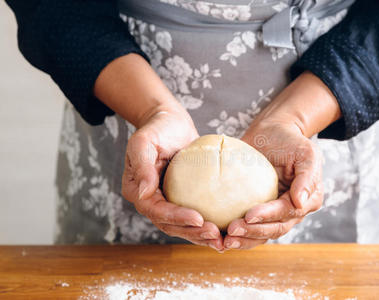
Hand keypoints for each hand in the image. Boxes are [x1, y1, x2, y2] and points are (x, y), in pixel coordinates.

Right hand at [94, 53, 223, 250]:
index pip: (156, 210)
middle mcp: (150, 200)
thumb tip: (145, 193)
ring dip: (200, 235)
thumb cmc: (157, 128)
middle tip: (215, 234)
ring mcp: (165, 201)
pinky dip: (205, 226)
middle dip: (192, 232)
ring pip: (181, 226)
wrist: (170, 122)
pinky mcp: (181, 199)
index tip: (199, 219)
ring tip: (221, 239)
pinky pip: (192, 216)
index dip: (176, 218)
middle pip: (169, 224)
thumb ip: (142, 166)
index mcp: (137, 190)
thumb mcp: (144, 142)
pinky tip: (223, 231)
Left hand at [224, 72, 336, 249]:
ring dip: (244, 239)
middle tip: (232, 230)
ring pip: (261, 234)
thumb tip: (301, 202)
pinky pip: (249, 227)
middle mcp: (292, 211)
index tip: (248, 216)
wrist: (272, 133)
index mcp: (308, 200)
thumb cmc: (290, 140)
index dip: (268, 216)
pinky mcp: (257, 210)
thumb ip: (307, 177)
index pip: (287, 213)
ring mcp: (274, 213)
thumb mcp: (306, 153)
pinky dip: (237, 234)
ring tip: (224, 241)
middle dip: (253, 232)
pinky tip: (220, 236)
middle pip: (273, 229)